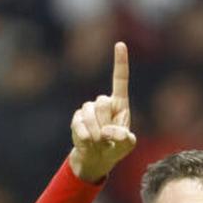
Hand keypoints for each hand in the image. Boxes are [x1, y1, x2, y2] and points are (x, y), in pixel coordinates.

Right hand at [69, 42, 135, 182]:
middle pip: (102, 102)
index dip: (120, 62)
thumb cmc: (115, 148)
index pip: (120, 79)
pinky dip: (86, 137)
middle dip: (105, 123)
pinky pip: (79, 124)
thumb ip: (125, 139)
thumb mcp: (126, 145)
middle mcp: (103, 103)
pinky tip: (88, 142)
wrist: (96, 159)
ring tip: (99, 142)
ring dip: (96, 132)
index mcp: (119, 104)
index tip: (120, 44)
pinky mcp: (76, 119)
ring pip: (89, 113)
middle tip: (107, 138)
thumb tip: (112, 132)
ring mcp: (88, 110)